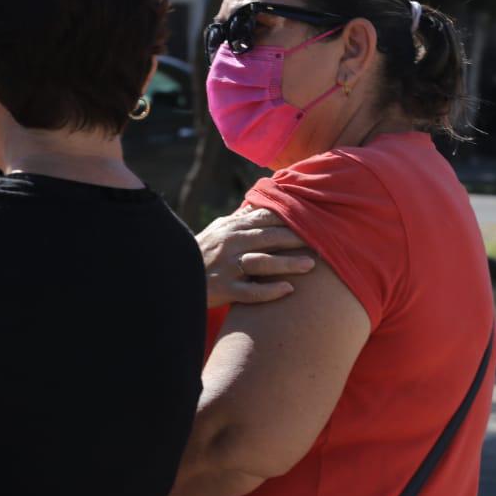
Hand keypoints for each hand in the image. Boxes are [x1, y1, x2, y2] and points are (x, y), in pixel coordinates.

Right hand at [197, 206, 314, 308]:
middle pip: (268, 238)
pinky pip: (249, 292)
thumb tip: (260, 203)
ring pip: (261, 263)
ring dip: (287, 264)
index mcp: (231, 228)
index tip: (312, 218)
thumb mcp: (218, 230)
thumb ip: (240, 218)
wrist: (173, 277)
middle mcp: (230, 245)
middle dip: (295, 238)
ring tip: (310, 265)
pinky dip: (269, 291)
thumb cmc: (201, 252)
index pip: (264, 219)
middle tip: (321, 240)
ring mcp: (227, 267)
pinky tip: (288, 290)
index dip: (289, 218)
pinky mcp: (223, 290)